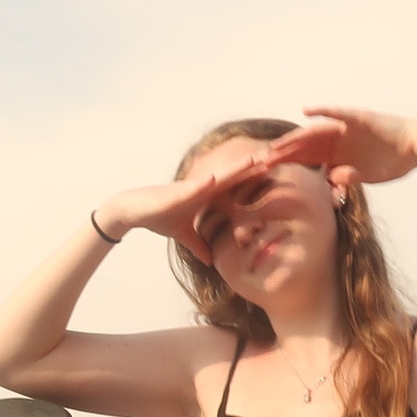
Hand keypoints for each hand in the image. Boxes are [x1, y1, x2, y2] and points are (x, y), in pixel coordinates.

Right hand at [93, 149, 271, 265]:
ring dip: (240, 167)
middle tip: (282, 156)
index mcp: (208, 193)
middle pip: (237, 173)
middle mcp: (204, 185)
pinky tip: (221, 178)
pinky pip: (196, 186)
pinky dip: (209, 182)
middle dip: (257, 165)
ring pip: (222, 174)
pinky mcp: (179, 192)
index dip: (256, 176)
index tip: (277, 171)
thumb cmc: (158, 217)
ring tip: (260, 159)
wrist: (134, 211)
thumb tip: (210, 261)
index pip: (238, 183)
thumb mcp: (184, 236)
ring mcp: (193, 186)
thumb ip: (198, 245)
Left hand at [261, 107, 416, 189]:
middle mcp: (336, 139)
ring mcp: (346, 128)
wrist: (415, 147)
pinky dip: (324, 111)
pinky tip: (307, 111)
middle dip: (283, 153)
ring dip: (296, 138)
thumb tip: (331, 178)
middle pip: (304, 145)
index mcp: (335, 153)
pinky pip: (339, 114)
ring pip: (316, 132)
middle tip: (260, 160)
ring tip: (277, 145)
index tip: (265, 172)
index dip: (286, 163)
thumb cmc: (390, 162)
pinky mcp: (359, 119)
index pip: (305, 158)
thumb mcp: (364, 175)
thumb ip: (347, 177)